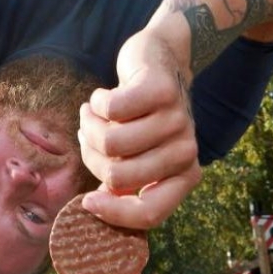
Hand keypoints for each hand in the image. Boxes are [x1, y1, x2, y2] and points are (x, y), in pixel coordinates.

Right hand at [77, 30, 201, 230]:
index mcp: (185, 176)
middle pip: (118, 177)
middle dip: (92, 157)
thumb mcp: (138, 154)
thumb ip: (123, 183)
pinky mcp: (161, 90)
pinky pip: (111, 110)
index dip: (113, 213)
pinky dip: (96, 103)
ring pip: (110, 143)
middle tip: (89, 136)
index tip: (86, 201)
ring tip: (92, 114)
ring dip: (89, 126)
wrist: (160, 59)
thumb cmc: (142, 116)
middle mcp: (186, 152)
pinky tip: (101, 96)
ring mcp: (176, 120)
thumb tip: (90, 211)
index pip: (150, 213)